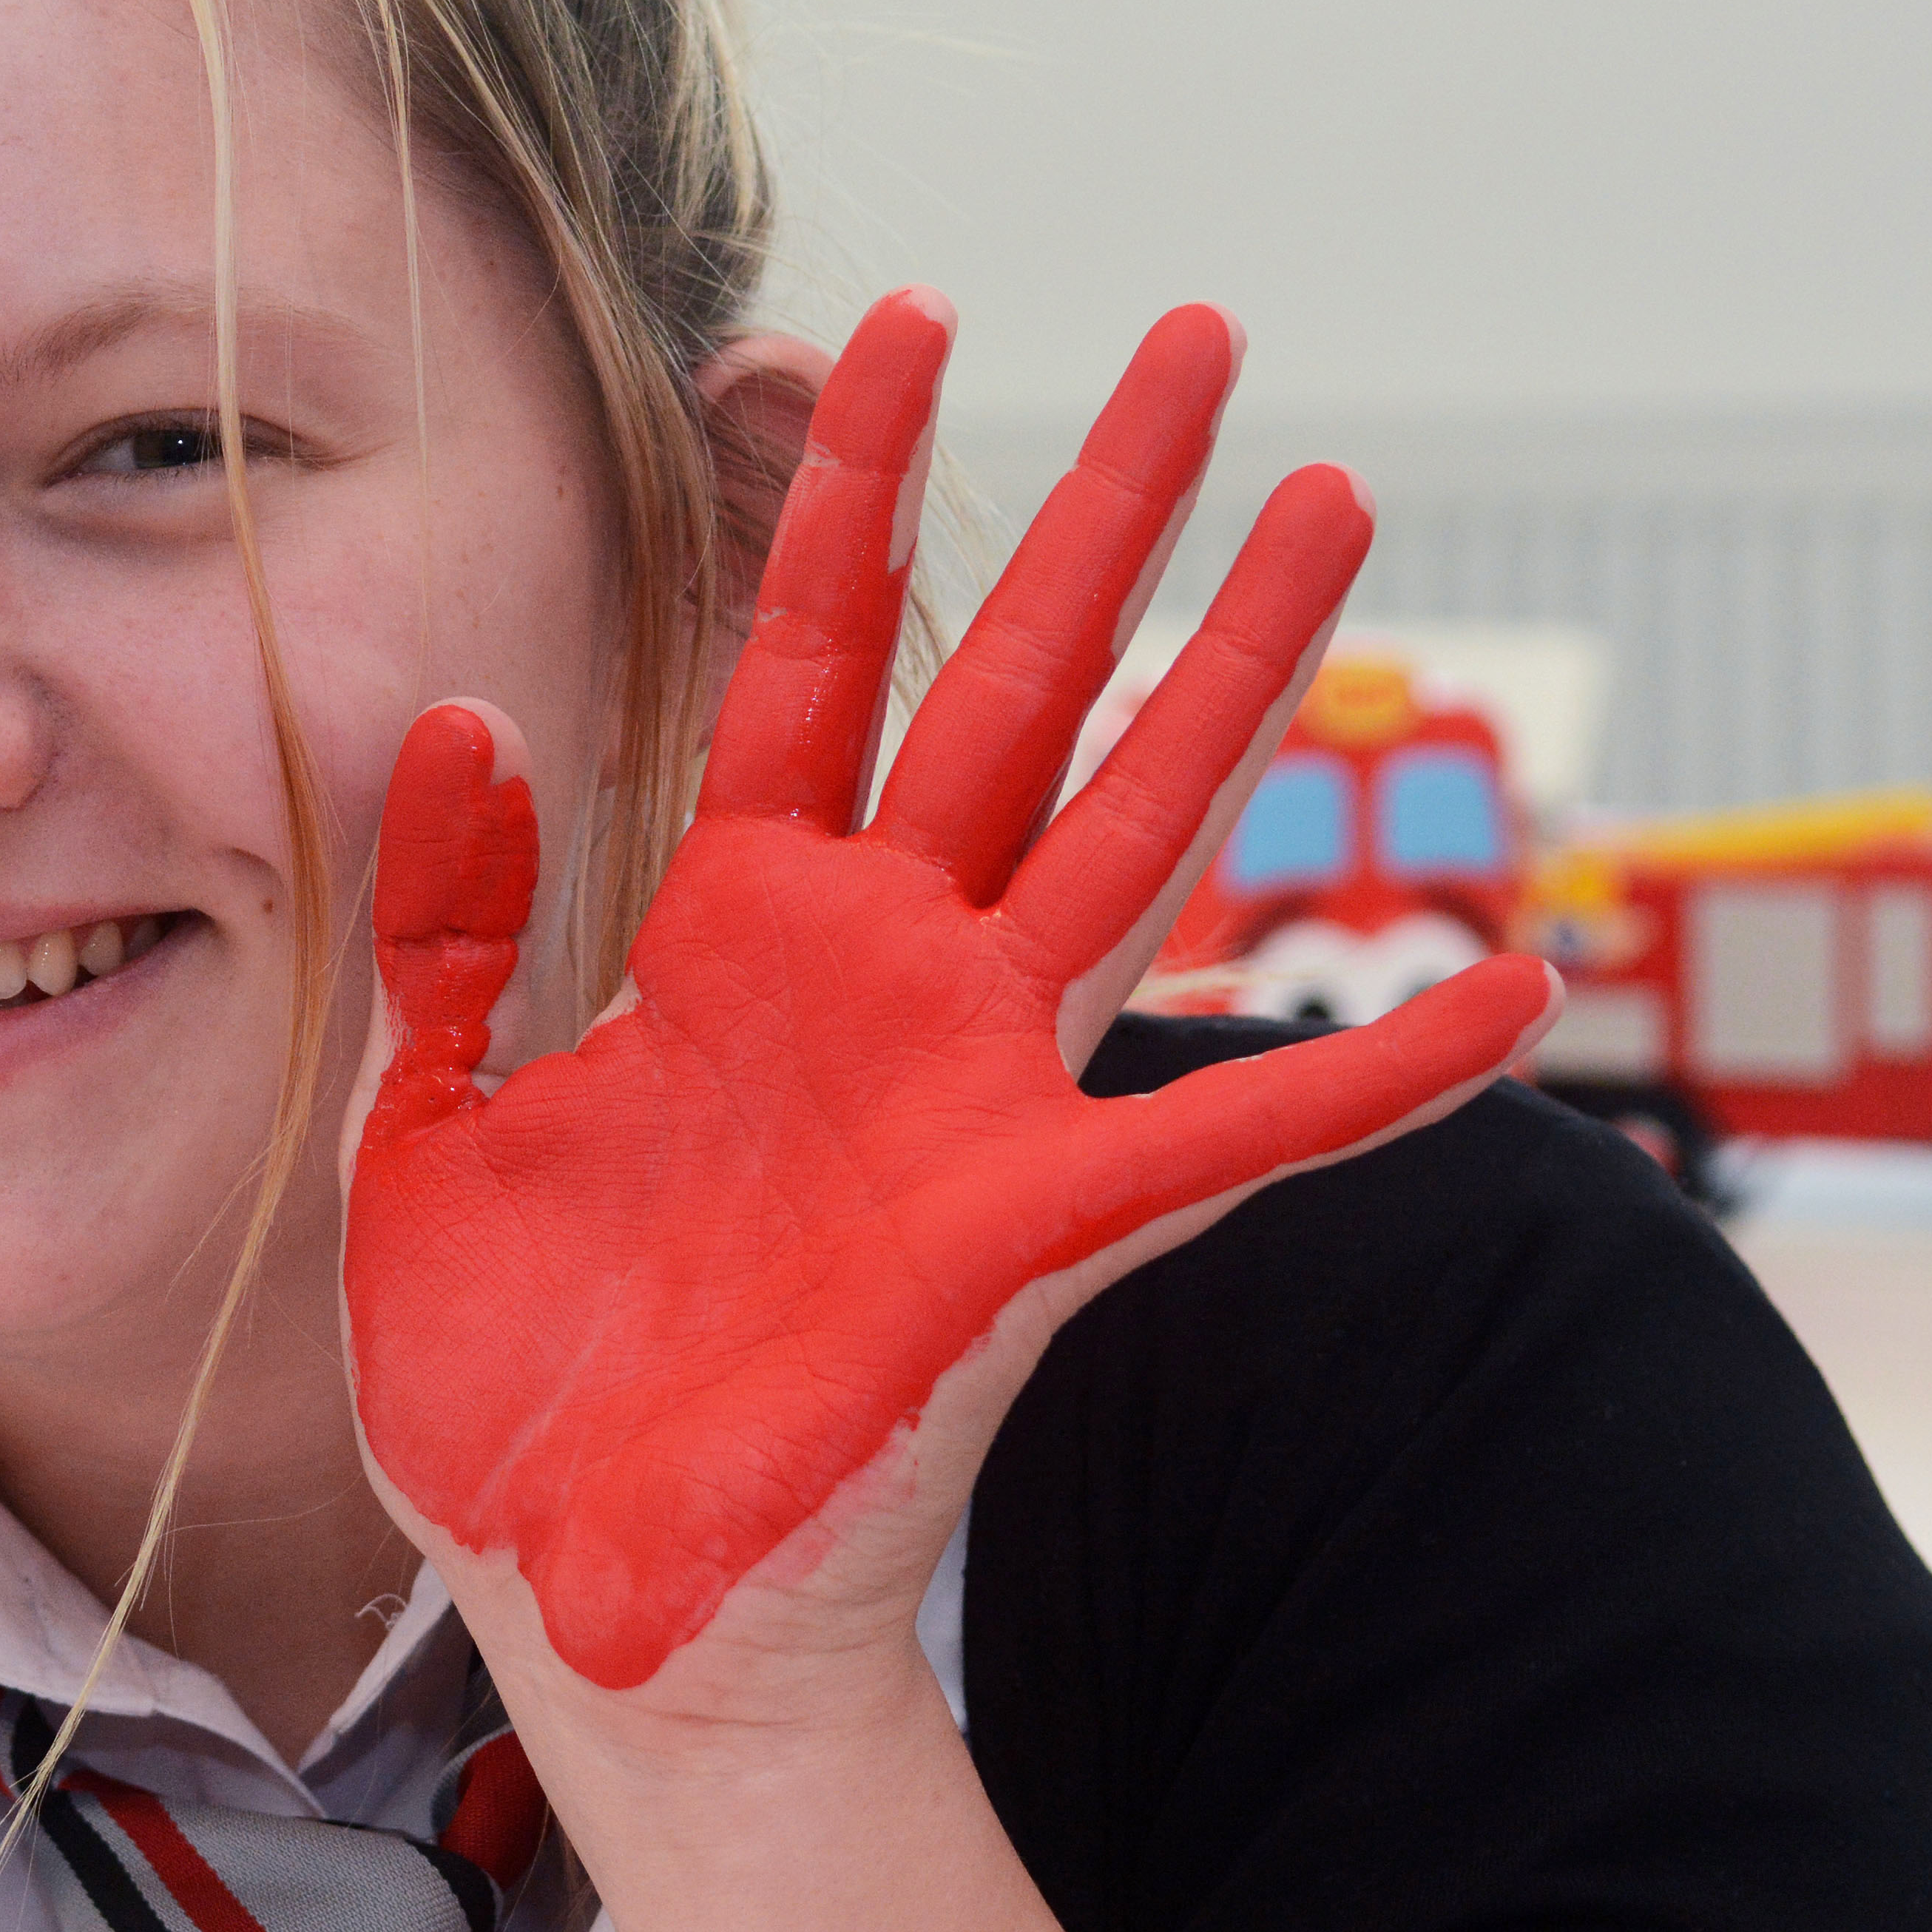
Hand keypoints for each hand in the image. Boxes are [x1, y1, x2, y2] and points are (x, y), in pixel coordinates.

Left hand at [344, 294, 1552, 1711]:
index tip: (903, 323)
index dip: (848, 492)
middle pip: (1014, 691)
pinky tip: (1514, 988)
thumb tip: (464, 714)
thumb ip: (448, 925)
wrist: (576, 1609)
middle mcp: (879, 978)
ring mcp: (972, 1091)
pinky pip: (1237, 1141)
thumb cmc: (505, 1392)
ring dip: (1242, 673)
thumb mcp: (417, 1128)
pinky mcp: (1030, 1230)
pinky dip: (1377, 1074)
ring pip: (1136, 829)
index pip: (800, 656)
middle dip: (1101, 512)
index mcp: (727, 935)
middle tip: (1199, 334)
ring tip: (1337, 501)